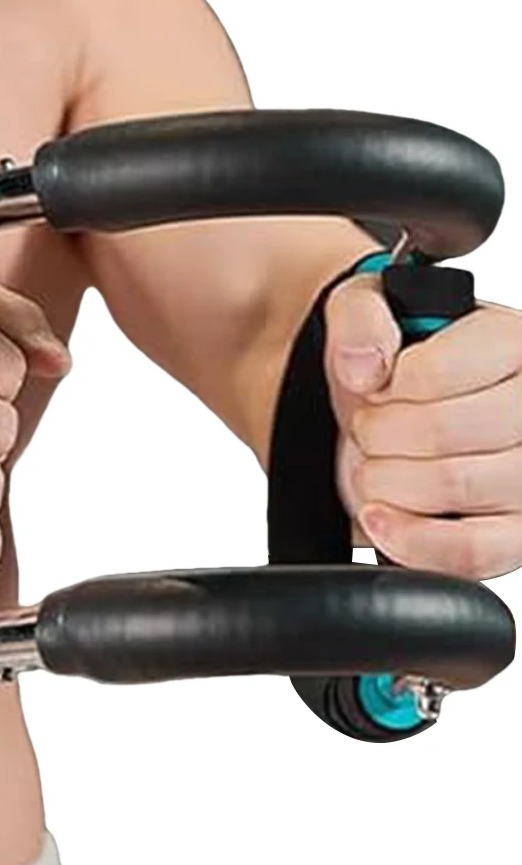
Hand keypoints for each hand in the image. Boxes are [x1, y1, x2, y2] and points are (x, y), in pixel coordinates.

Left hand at [326, 271, 521, 579]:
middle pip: (439, 434)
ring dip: (386, 480)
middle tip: (372, 428)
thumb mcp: (365, 312)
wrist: (396, 417)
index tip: (377, 388)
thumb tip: (365, 368)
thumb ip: (358, 320)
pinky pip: (472, 552)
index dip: (383, 389)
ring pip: (453, 488)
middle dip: (378, 435)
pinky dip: (412, 539)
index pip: (432, 375)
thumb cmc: (393, 362)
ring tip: (380, 462)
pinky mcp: (520, 535)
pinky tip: (380, 515)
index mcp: (514, 341)